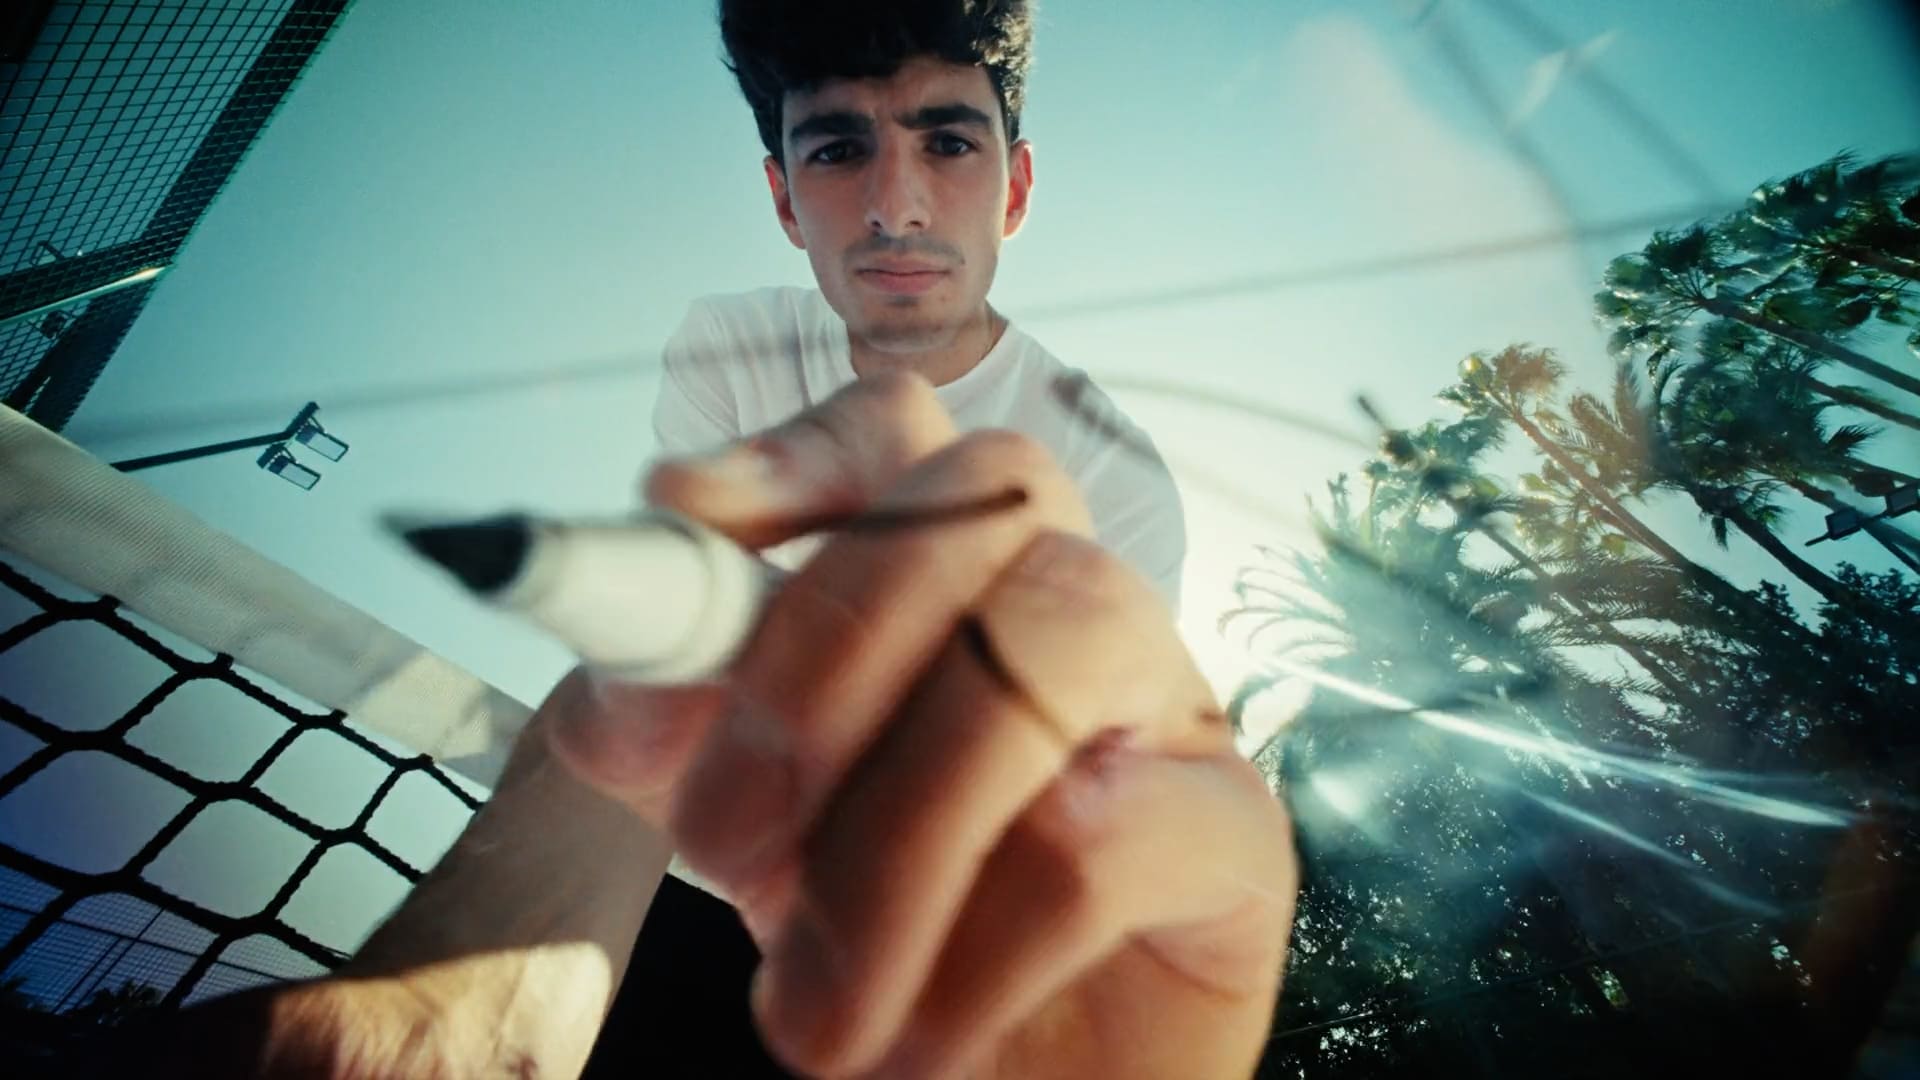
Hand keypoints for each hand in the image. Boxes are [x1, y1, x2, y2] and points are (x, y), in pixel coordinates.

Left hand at [551, 372, 1298, 1077]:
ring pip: (1061, 631)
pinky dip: (978, 953)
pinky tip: (922, 1042)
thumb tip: (634, 669)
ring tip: (814, 1009)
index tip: (682, 519)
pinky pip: (1111, 835)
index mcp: (949, 578)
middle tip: (718, 840)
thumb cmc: (874, 944)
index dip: (795, 451)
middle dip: (824, 654)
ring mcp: (1168, 703)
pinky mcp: (1238, 834)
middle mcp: (1068, 603)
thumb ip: (674, 727)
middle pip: (989, 496)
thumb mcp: (740, 821)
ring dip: (897, 832)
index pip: (899, 433)